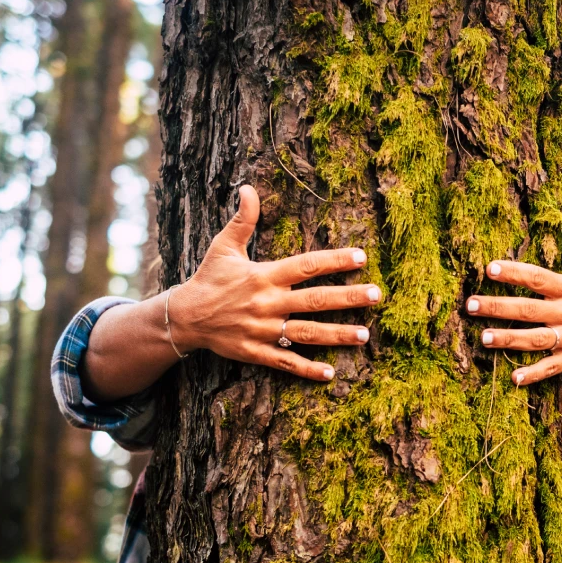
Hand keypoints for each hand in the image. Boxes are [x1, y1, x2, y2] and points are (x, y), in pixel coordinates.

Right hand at [168, 185, 379, 380]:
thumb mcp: (224, 246)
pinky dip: (307, 369)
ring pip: (306, 333)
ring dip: (337, 335)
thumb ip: (243, 220)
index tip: (361, 257)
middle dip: (348, 297)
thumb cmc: (210, 278)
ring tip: (365, 335)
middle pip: (315, 300)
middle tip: (377, 294)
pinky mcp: (256, 352)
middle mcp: (267, 303)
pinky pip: (285, 362)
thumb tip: (248, 188)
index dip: (334, 260)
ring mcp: (262, 330)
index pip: (306, 266)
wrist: (185, 317)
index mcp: (264, 276)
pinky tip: (330, 374)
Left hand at [465, 212, 561, 385]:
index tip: (490, 268)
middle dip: (499, 307)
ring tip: (484, 338)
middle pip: (529, 310)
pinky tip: (513, 378)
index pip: (538, 279)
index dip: (515, 273)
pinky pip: (551, 367)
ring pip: (535, 339)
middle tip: (471, 305)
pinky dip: (534, 373)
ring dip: (509, 339)